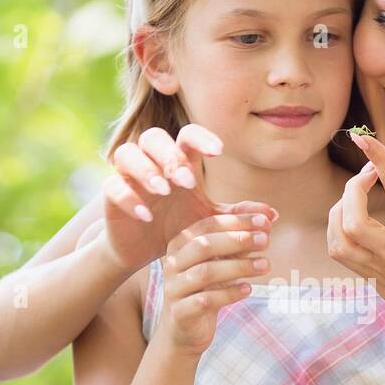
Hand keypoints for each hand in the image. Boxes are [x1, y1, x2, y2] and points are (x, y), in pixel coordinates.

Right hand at [102, 124, 277, 273]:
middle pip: (154, 137)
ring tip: (163, 190)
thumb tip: (273, 215)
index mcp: (178, 162)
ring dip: (146, 169)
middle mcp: (151, 162)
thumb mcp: (209, 221)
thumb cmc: (178, 227)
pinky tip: (145, 215)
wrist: (144, 248)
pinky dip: (128, 197)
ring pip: (127, 154)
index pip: (188, 136)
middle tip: (187, 179)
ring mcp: (128, 176)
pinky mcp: (111, 195)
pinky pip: (113, 186)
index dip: (202, 138)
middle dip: (171, 155)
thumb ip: (236, 215)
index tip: (220, 152)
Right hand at [156, 213, 270, 355]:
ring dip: (238, 267)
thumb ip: (241, 237)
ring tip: (264, 265)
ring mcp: (174, 288)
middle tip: (265, 240)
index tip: (265, 221)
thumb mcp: (222, 261)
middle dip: (237, 240)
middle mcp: (173, 263)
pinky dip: (229, 293)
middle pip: (204, 245)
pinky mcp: (180, 312)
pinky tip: (248, 289)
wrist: (184, 329)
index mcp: (180, 244)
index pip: (208, 225)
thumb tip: (271, 215)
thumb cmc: (206, 288)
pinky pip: (206, 300)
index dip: (236, 221)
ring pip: (206, 272)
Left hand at [327, 133, 384, 350]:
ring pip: (340, 234)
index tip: (365, 138)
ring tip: (358, 191)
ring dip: (341, 206)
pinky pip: (337, 248)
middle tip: (370, 171)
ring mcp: (376, 265)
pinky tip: (349, 215)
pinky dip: (335, 227)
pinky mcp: (367, 274)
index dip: (381, 162)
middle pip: (354, 217)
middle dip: (355, 186)